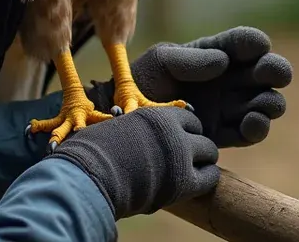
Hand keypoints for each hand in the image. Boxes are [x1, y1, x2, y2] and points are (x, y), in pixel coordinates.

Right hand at [47, 106, 218, 218]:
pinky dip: (207, 179)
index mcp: (157, 116)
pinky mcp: (184, 180)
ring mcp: (181, 154)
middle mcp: (173, 131)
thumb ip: (137, 129)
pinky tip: (198, 183)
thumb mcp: (118, 128)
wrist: (89, 177)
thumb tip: (131, 126)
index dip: (185, 132)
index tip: (181, 142)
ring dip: (203, 162)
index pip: (188, 119)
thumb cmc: (93, 154)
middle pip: (200, 135)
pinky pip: (210, 177)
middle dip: (196, 147)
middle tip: (188, 159)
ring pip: (209, 152)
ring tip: (194, 171)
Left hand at [87, 26, 291, 147]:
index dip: (254, 43)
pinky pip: (250, 132)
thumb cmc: (140, 83)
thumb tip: (223, 63)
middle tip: (270, 73)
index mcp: (215, 54)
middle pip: (264, 72)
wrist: (124, 121)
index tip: (256, 47)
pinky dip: (258, 128)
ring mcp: (228, 107)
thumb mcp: (161, 61)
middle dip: (274, 70)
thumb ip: (191, 59)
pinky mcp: (224, 135)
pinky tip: (253, 123)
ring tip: (262, 105)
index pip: (243, 43)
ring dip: (270, 102)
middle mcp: (228, 79)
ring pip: (264, 102)